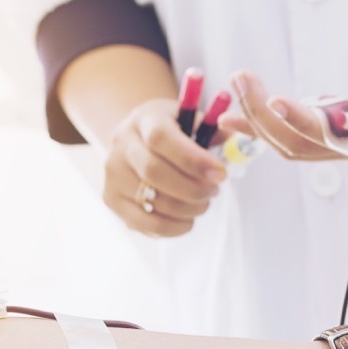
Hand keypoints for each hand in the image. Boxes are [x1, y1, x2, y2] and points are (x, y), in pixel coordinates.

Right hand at [104, 98, 228, 236]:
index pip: (162, 138)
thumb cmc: (171, 131)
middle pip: (154, 173)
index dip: (193, 159)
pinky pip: (144, 224)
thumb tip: (235, 135)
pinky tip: (187, 220)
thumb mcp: (190, 120)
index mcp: (144, 120)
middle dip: (193, 188)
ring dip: (186, 210)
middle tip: (214, 192)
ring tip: (203, 204)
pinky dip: (172, 228)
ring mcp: (113, 175)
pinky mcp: (112, 200)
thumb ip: (212, 129)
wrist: (136, 141)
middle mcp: (121, 146)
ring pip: (151, 202)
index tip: (220, 174)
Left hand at [217, 9, 347, 155]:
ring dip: (260, 126)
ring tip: (230, 100)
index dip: (303, 118)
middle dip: (264, 119)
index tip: (277, 98)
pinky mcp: (341, 135)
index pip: (334, 130)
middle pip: (300, 145)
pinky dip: (269, 127)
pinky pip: (298, 139)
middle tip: (240, 80)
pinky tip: (241, 111)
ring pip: (294, 147)